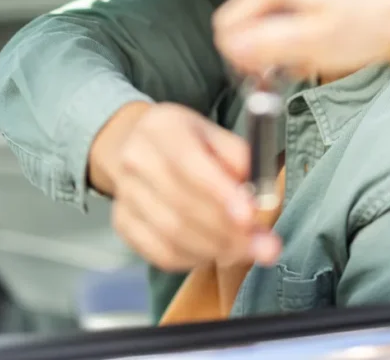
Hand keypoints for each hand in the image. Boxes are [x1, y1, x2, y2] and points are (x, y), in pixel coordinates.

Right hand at [91, 102, 281, 271]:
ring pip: (173, 236)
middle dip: (229, 232)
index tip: (250, 217)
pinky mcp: (124, 224)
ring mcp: (125, 195)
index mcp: (161, 128)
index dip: (221, 194)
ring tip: (247, 250)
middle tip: (266, 246)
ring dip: (217, 250)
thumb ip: (239, 158)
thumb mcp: (216, 134)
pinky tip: (217, 253)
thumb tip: (259, 194)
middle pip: (182, 205)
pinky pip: (162, 254)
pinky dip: (196, 260)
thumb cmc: (189, 142)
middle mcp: (136, 160)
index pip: (188, 164)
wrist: (139, 147)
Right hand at [212, 0, 389, 93]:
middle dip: (257, 57)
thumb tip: (229, 47)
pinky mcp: (296, 4)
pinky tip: (309, 57)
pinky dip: (286, 52)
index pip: (227, 25)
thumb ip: (268, 44)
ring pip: (255, 35)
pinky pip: (273, 35)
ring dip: (273, 57)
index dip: (240, 57)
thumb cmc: (367, 27)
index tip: (265, 75)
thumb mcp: (315, 41)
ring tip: (305, 63)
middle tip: (288, 71)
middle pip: (238, 30)